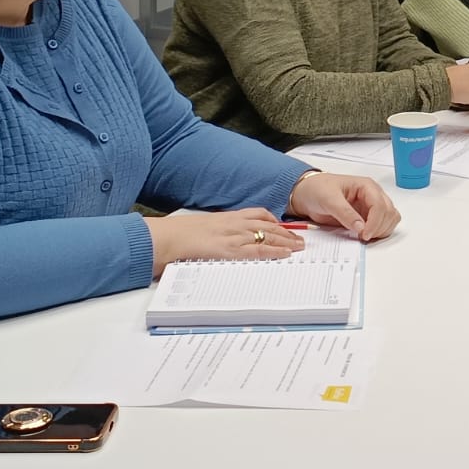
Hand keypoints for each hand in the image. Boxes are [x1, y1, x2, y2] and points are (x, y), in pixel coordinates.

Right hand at [147, 207, 303, 277]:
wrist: (168, 237)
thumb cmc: (180, 234)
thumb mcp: (202, 227)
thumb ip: (215, 231)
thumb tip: (218, 239)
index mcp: (227, 217)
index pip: (258, 214)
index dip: (274, 221)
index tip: (284, 226)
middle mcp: (234, 223)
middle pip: (268, 225)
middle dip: (286, 232)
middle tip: (300, 238)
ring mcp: (234, 236)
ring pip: (268, 236)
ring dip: (286, 241)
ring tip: (300, 247)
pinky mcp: (231, 250)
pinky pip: (258, 250)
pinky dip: (274, 252)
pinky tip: (285, 254)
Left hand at [288, 171, 401, 241]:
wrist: (309, 194)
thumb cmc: (318, 190)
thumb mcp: (329, 199)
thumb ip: (345, 213)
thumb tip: (360, 226)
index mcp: (367, 186)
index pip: (380, 205)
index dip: (375, 222)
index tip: (365, 235)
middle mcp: (373, 195)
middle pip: (389, 213)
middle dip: (379, 227)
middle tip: (363, 237)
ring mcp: (372, 206)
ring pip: (391, 219)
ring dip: (382, 230)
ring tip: (364, 236)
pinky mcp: (369, 216)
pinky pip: (384, 225)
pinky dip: (379, 232)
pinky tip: (366, 235)